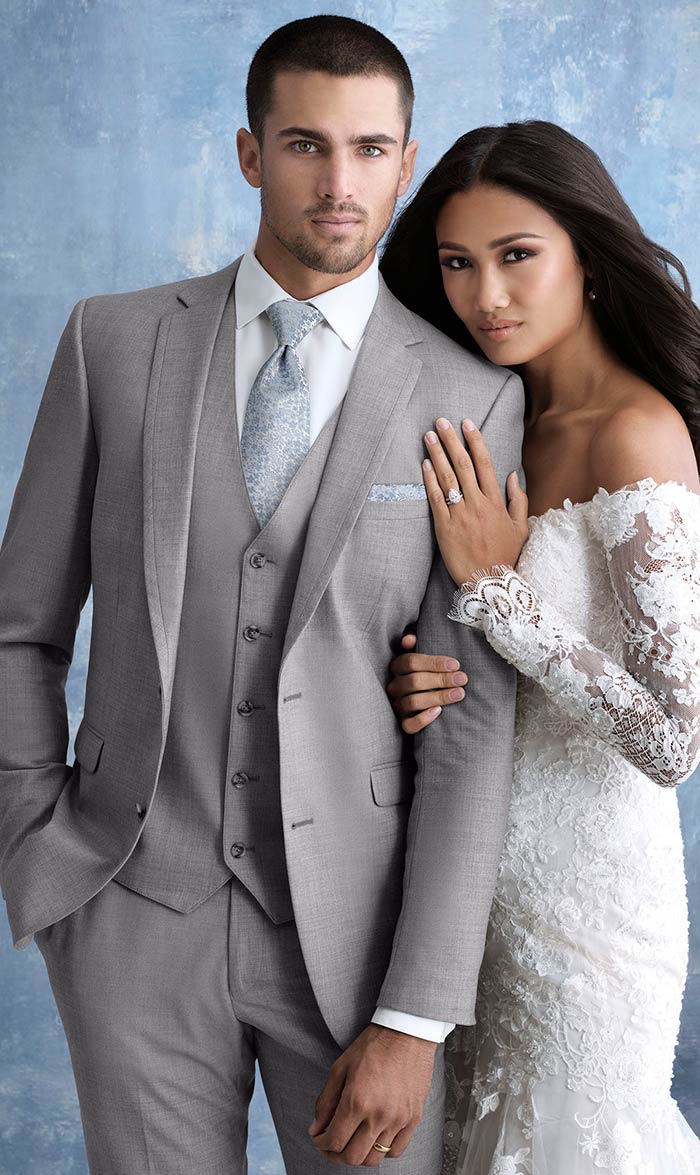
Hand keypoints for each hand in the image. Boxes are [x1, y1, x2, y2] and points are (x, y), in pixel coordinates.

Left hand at [309, 1024, 437, 1165]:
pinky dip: (382, 1151)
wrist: (407, 1033)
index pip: (334, 1141)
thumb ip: (325, 1101)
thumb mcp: (340, 1068)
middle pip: (352, 1157)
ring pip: (374, 1158)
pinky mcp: (413, 1119)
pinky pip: (396, 1151)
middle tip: (330, 1145)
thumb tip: (316, 1128)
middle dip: (335, 1154)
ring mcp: (398, 1120)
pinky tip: (374, 1139)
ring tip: (351, 1143)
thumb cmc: (374, 1046)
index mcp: (357, 1102)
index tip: (318, 1138)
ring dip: (358, 1155)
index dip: (321, 1144)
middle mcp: (378, 1116)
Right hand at [388, 633, 466, 733]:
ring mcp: (397, 705)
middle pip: (414, 681)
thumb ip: (416, 644)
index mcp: (397, 667)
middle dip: (441, 679)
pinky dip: (423, 719)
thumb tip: (409, 639)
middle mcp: (394, 686)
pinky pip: (409, 725)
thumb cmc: (426, 672)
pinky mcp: (403, 723)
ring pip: (412, 702)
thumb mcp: (422, 656)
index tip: (456, 664)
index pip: (410, 662)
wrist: (424, 698)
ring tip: (459, 694)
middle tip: (462, 679)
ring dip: (438, 697)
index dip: (433, 662)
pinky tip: (439, 712)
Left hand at [422, 417, 527, 585]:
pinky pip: (436, 498)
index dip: (475, 441)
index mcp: (496, 502)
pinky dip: (430, 480)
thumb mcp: (521, 528)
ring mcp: (460, 514)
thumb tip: (513, 475)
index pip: (484, 463)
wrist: (489, 583)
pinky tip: (424, 464)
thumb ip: (518, 500)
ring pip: (447, 478)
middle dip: (451, 441)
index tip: (467, 424)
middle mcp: (477, 504)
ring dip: (437, 454)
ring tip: (428, 436)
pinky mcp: (444, 527)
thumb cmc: (506, 556)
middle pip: (462, 465)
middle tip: (441, 422)